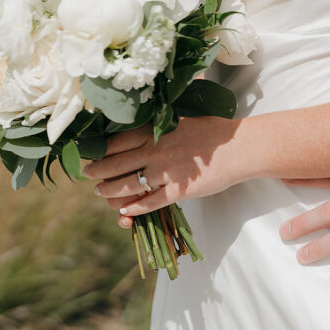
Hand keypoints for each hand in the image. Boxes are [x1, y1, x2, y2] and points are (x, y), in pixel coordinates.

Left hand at [86, 117, 242, 226]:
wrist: (240, 147)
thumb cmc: (213, 131)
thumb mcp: (182, 118)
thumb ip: (159, 123)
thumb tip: (140, 125)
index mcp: (155, 131)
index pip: (116, 142)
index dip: (100, 151)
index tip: (92, 155)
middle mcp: (155, 150)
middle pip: (115, 164)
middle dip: (97, 173)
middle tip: (90, 176)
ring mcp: (166, 172)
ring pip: (127, 186)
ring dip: (110, 192)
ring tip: (102, 193)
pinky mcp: (179, 191)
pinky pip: (149, 202)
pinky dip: (134, 208)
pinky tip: (125, 211)